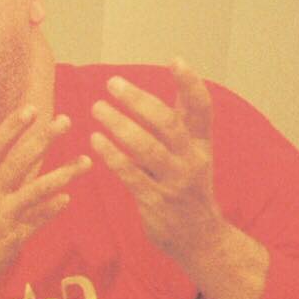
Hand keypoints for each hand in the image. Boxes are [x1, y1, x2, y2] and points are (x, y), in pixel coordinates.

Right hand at [0, 107, 89, 295]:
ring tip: (86, 162)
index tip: (32, 109)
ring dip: (62, 175)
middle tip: (66, 121)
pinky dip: (52, 209)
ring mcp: (0, 219)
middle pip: (17, 163)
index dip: (12, 128)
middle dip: (42, 140)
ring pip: (34, 191)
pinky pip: (37, 221)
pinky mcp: (12, 240)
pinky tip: (67, 198)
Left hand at [89, 60, 227, 261]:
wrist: (200, 238)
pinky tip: (96, 140)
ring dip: (120, 126)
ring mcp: (174, 182)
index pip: (202, 108)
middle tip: (113, 83)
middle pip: (168, 124)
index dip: (191, 84)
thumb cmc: (190, 186)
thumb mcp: (195, 151)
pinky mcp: (155, 201)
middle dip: (140, 101)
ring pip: (148, 148)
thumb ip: (185, 116)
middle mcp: (191, 159)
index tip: (175, 60)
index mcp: (202, 144)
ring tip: (97, 108)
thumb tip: (182, 72)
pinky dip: (113, 156)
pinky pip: (132, 175)